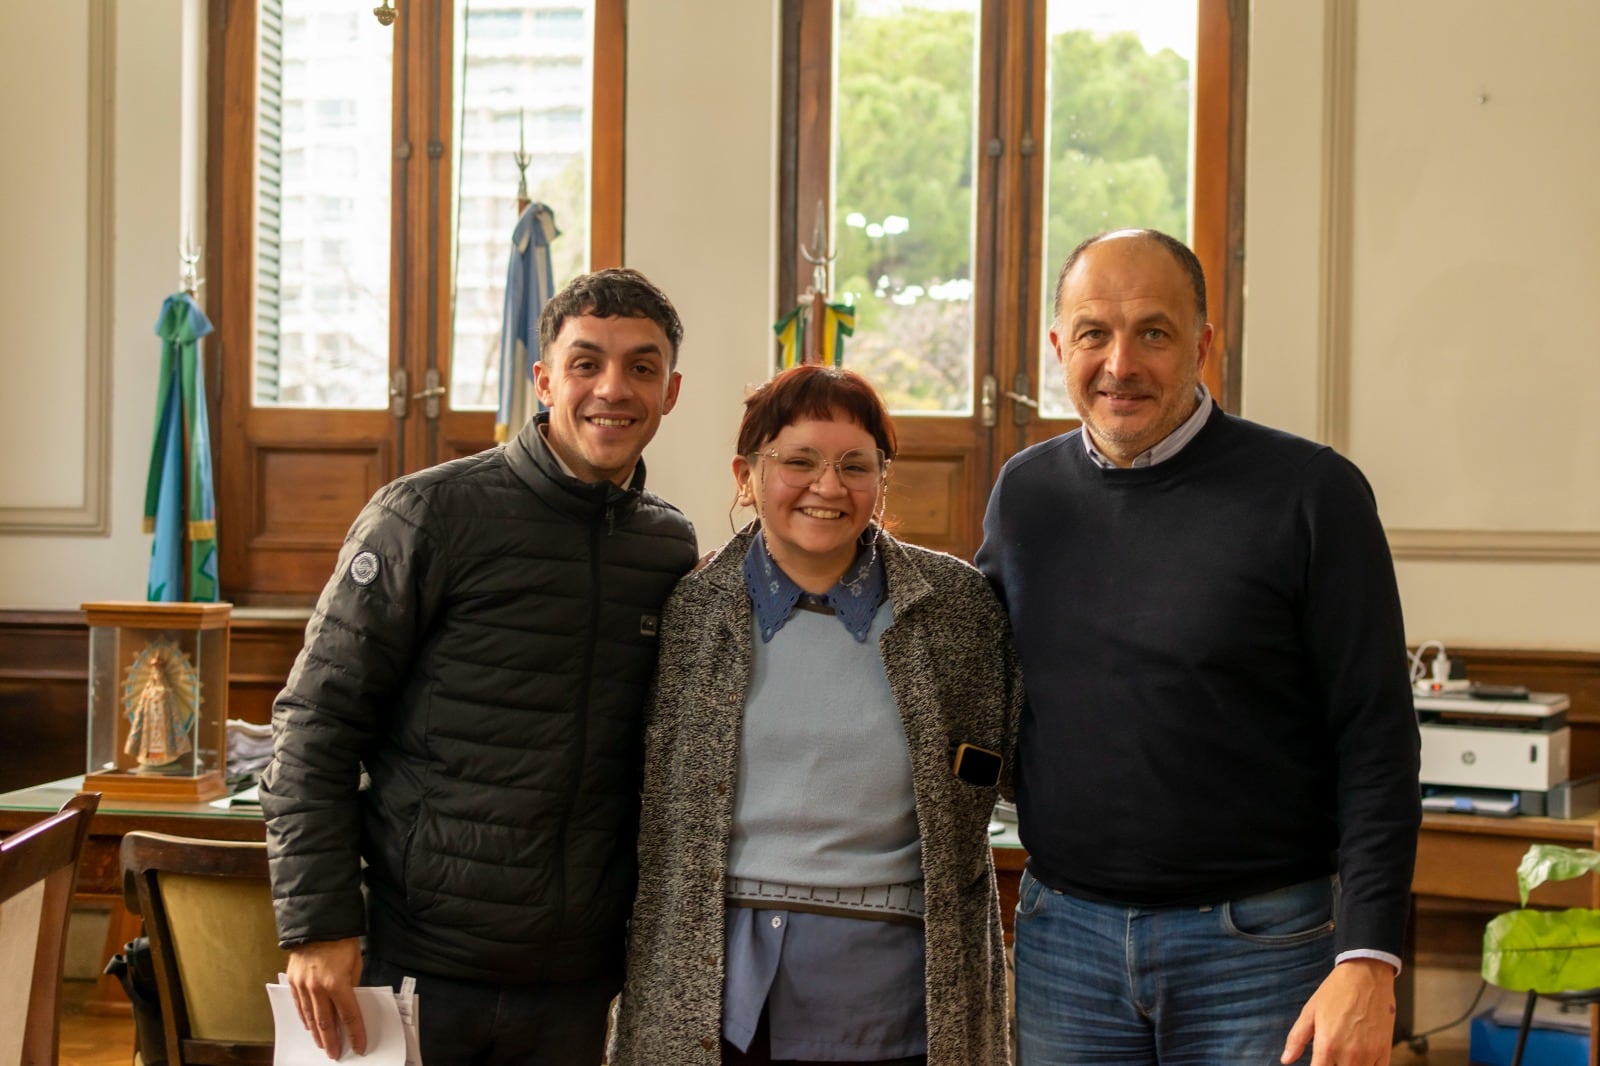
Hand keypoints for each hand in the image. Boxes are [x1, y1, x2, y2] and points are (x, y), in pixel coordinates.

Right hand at [287, 938, 366, 1058]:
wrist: (317, 922)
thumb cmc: (341, 941)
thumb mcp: (356, 963)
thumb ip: (352, 986)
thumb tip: (350, 1003)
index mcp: (337, 984)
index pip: (349, 1016)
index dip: (355, 1034)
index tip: (359, 1046)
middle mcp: (318, 988)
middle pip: (326, 1022)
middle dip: (332, 1041)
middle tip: (335, 1054)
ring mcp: (303, 985)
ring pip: (310, 1017)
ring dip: (317, 1033)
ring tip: (322, 1044)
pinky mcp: (293, 981)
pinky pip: (299, 1005)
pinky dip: (304, 1018)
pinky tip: (309, 1026)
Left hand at [1281, 958, 1395, 1065]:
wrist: (1366, 975)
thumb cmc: (1335, 991)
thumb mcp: (1310, 1011)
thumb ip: (1297, 1038)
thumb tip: (1285, 1060)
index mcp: (1327, 1046)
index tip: (1316, 1064)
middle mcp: (1348, 1055)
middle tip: (1329, 1058)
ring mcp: (1369, 1055)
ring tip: (1342, 1058)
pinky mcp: (1385, 1052)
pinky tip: (1360, 1061)